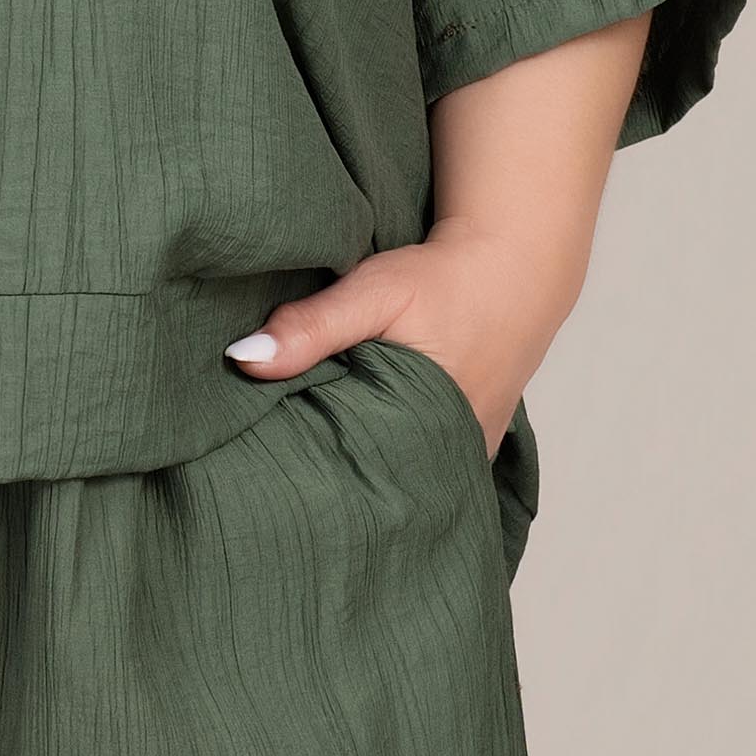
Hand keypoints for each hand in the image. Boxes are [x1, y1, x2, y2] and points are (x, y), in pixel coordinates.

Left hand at [222, 219, 575, 457]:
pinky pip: (431, 470)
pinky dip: (401, 461)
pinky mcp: (476, 447)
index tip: (271, 471)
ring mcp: (470, 456)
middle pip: (380, 486)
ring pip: (407, 481)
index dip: (310, 477)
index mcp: (426, 430)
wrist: (513, 270)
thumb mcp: (373, 293)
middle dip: (337, 484)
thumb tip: (242, 359)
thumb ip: (312, 326)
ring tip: (322, 469)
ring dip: (372, 473)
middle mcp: (453, 455)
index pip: (354, 478)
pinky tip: (370, 450)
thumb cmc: (442, 281)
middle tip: (286, 478)